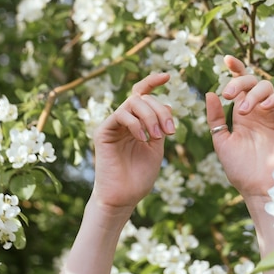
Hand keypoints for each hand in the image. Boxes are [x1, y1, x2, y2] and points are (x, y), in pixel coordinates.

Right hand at [92, 72, 174, 212]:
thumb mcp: (157, 148)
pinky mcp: (103, 132)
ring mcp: (113, 125)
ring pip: (132, 103)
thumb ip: (161, 127)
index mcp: (137, 122)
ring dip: (150, 116)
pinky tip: (143, 139)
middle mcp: (124, 120)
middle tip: (170, 130)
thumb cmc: (140, 176)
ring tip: (158, 136)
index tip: (168, 76)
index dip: (153, 81)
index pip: (143, 94)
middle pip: (142, 97)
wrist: (124, 197)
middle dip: (160, 110)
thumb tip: (169, 104)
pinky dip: (135, 124)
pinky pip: (120, 115)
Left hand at [206, 55, 273, 198]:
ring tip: (244, 110)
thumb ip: (215, 117)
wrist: (256, 187)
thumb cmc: (239, 167)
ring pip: (269, 87)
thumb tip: (210, 93)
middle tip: (229, 95)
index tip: (226, 59)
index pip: (241, 84)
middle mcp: (259, 110)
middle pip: (253, 81)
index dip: (236, 69)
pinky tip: (264, 107)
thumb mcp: (221, 140)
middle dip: (240, 82)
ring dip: (255, 93)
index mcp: (242, 112)